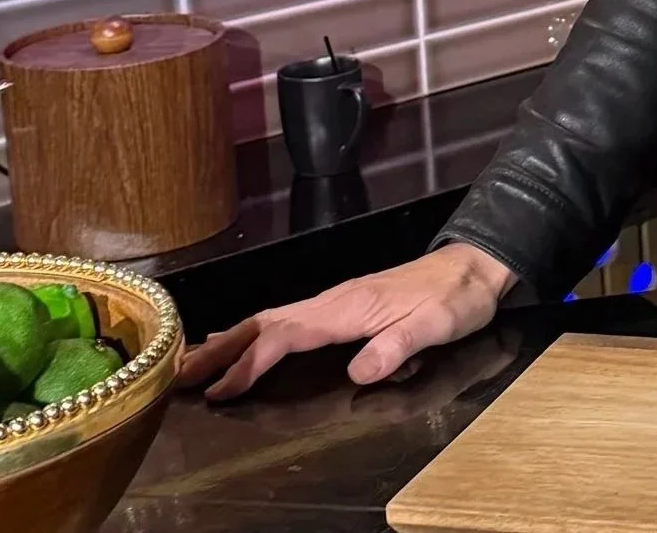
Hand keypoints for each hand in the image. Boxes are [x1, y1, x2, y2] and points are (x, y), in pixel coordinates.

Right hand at [178, 244, 515, 401]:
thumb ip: (397, 347)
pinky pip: (289, 320)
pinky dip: (257, 333)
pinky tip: (245, 343)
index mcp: (348, 306)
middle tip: (179, 375)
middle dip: (221, 348)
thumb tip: (357, 373)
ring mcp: (337, 300)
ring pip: (272, 319)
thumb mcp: (435, 326)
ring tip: (194, 362)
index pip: (284, 335)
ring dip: (232, 340)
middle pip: (265, 323)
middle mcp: (334, 300)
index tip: (220, 390)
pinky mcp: (344, 305)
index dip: (249, 363)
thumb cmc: (456, 298)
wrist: (476, 267)